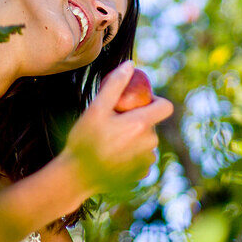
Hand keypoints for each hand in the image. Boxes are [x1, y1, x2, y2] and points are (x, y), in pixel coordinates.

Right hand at [63, 62, 173, 199]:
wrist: (76, 177)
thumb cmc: (83, 140)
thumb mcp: (95, 108)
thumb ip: (115, 84)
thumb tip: (130, 65)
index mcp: (141, 125)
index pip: (166, 106)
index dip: (154, 100)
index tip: (137, 102)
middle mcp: (149, 144)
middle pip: (152, 123)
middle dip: (137, 119)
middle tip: (113, 123)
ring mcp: (146, 161)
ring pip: (147, 141)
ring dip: (134, 138)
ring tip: (110, 141)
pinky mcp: (141, 174)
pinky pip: (142, 157)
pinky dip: (132, 154)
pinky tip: (113, 156)